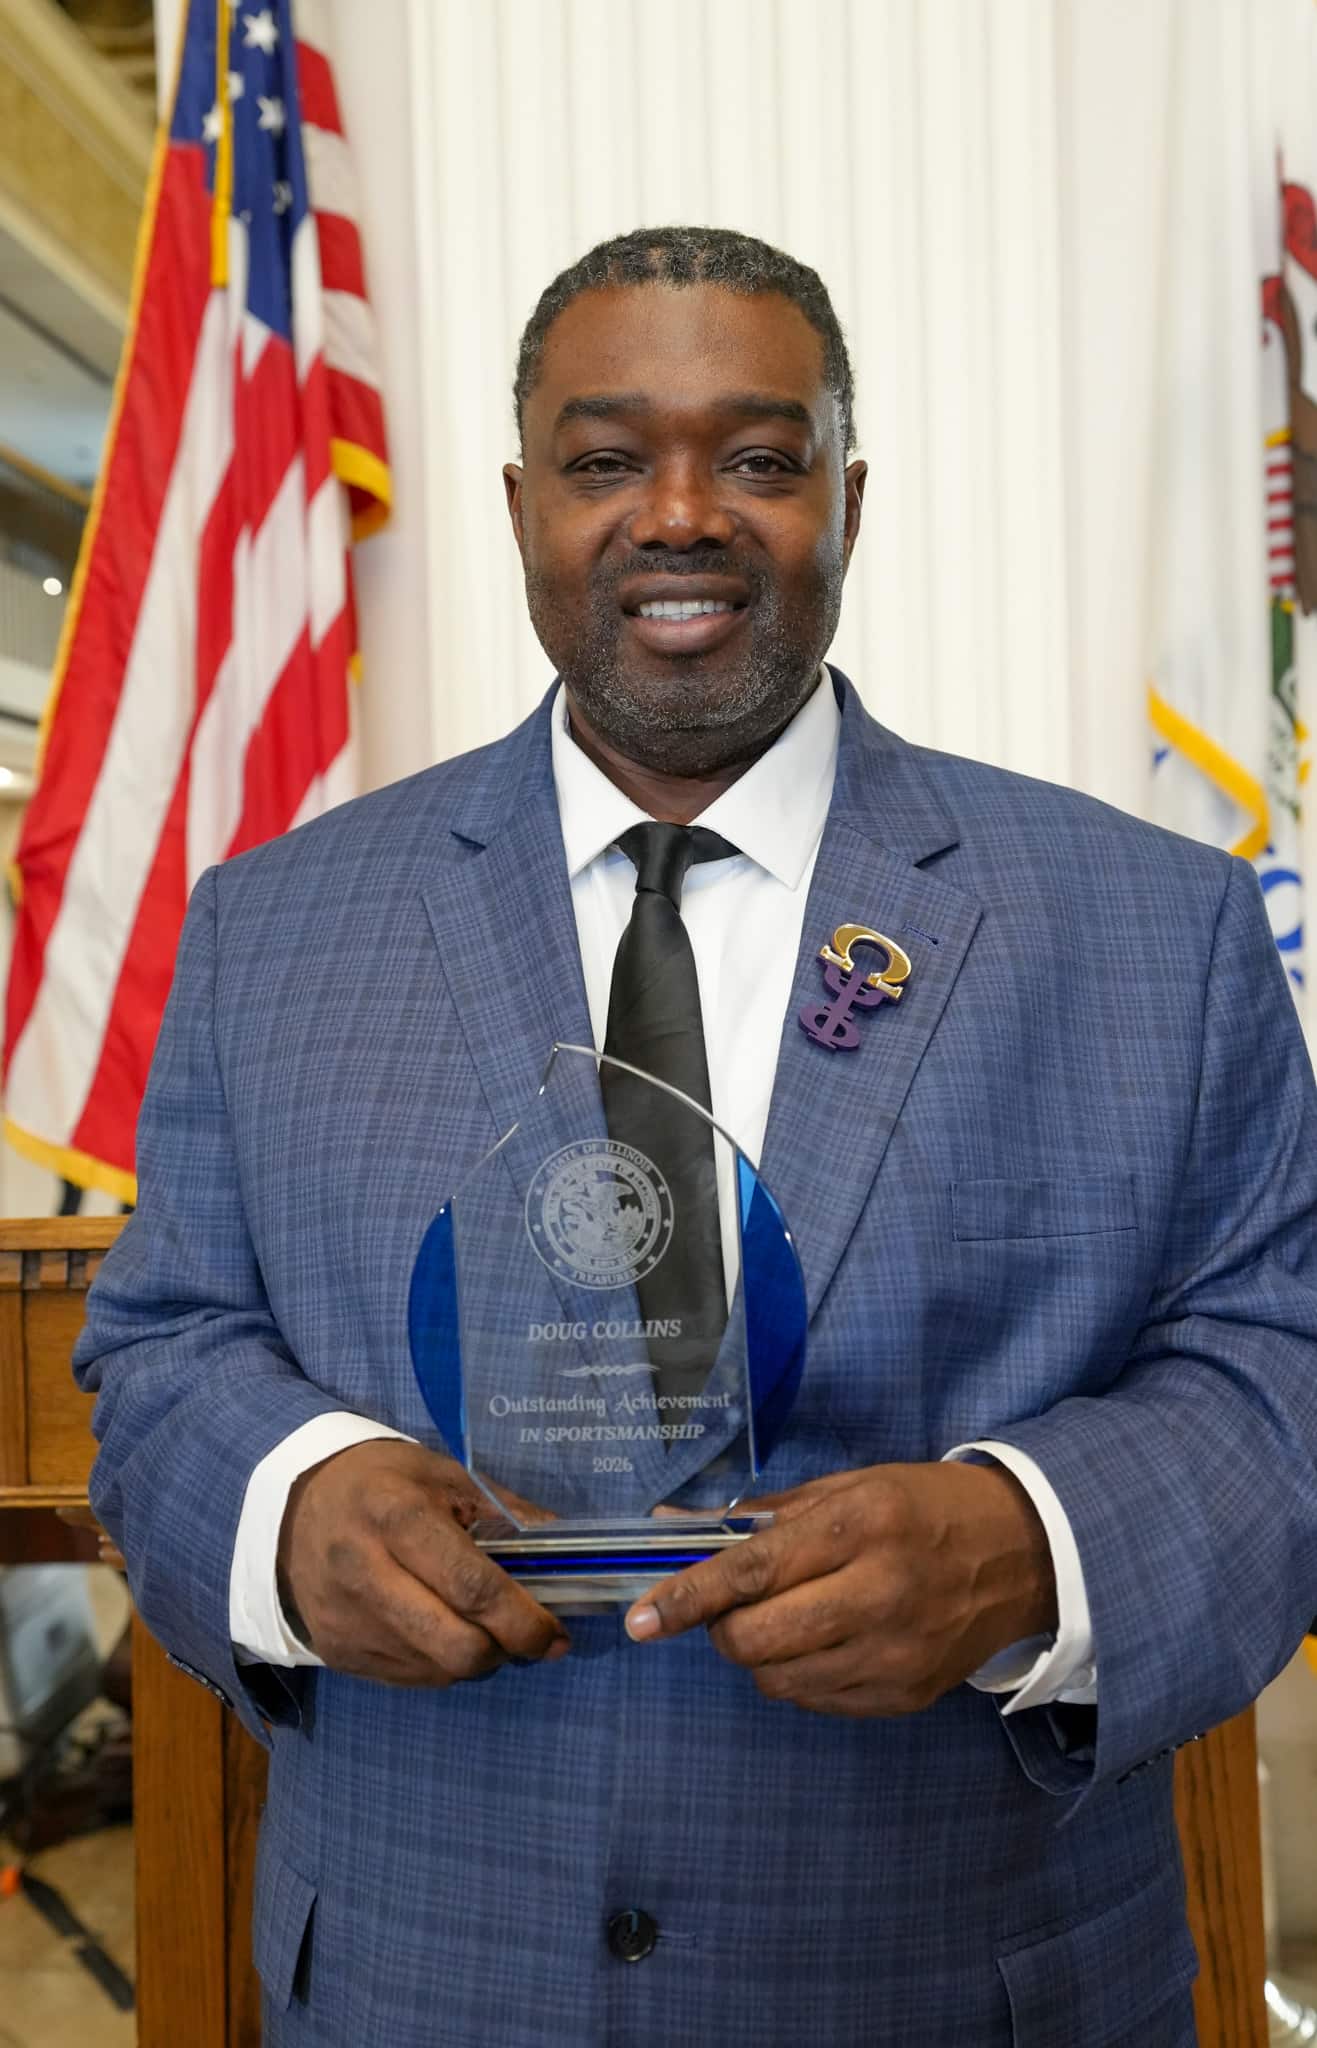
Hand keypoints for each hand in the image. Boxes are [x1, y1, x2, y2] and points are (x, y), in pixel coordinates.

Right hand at [276, 1440, 568, 1684]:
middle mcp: (364, 1572)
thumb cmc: (385, 1482)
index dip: (522, 1619)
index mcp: (396, 1517)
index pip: (471, 1587)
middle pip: (455, 1645)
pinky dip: (442, 1665)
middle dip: (505, 1650)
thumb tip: (569, 1551)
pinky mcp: (337, 1651)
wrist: (296, 1504)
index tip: (555, 1633)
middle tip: (527, 1636)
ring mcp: (346, 1620)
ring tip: (484, 1627)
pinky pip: (410, 1678)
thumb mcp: (445, 1475)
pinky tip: (444, 1631)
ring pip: (437, 1670)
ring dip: (476, 1659)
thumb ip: (506, 1515)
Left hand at [624, 1461, 1056, 1717]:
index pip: (752, 1572)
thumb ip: (758, 1515)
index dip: (688, 1597)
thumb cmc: (922, 1507)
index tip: (641, 1619)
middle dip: (721, 1629)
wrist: (1022, 1552)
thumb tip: (672, 1528)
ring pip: (778, 1680)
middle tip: (733, 1606)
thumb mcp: (847, 1488)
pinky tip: (825, 1641)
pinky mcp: (905, 1696)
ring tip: (788, 1619)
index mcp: (860, 1526)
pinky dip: (800, 1676)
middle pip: (756, 1639)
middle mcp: (878, 1594)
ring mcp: (894, 1654)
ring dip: (760, 1654)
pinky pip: (816, 1701)